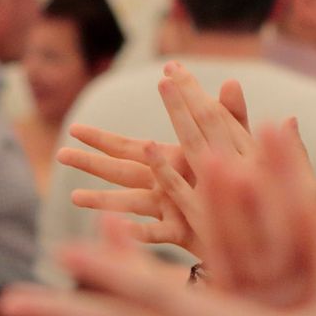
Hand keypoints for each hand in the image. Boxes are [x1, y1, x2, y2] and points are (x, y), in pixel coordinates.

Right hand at [58, 66, 252, 257]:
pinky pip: (159, 234)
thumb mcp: (239, 143)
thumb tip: (231, 81)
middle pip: (121, 172)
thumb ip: (231, 116)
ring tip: (74, 197)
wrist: (256, 216)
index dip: (103, 140)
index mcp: (172, 162)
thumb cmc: (244, 178)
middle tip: (59, 155)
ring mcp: (170, 209)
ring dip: (104, 201)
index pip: (131, 148)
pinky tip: (122, 232)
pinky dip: (141, 233)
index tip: (73, 130)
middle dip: (91, 163)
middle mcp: (164, 185)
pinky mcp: (185, 232)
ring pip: (132, 203)